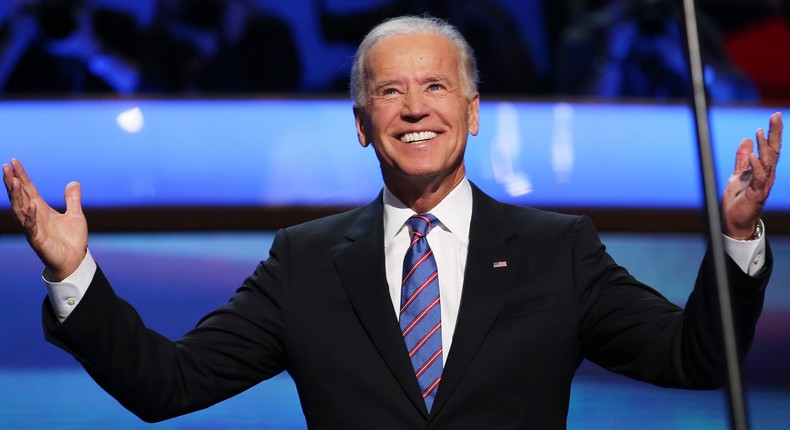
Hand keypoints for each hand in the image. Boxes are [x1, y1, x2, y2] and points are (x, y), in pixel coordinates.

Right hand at [3, 159, 87, 280]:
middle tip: (6, 166)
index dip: (21, 176)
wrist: (75, 261)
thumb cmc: (72, 240)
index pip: (28, 189)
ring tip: (12, 180)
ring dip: (16, 195)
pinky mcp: (38, 240)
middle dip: (12, 182)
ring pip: (20, 209)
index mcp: (41, 210)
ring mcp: (34, 228)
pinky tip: (32, 204)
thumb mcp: (76, 215)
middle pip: (20, 196)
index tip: (14, 162)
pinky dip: (31, 215)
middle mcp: (34, 217)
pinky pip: (31, 226)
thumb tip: (74, 182)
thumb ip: (73, 199)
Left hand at [722, 112, 782, 238]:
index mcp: (763, 169)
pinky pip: (758, 178)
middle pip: (774, 151)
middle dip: (775, 133)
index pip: (771, 147)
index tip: (774, 115)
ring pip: (768, 163)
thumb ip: (741, 159)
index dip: (773, 132)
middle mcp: (767, 175)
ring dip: (764, 147)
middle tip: (775, 116)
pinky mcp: (756, 194)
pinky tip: (752, 156)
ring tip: (760, 132)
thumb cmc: (738, 200)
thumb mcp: (737, 175)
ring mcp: (763, 185)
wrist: (734, 221)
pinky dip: (755, 167)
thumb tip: (745, 141)